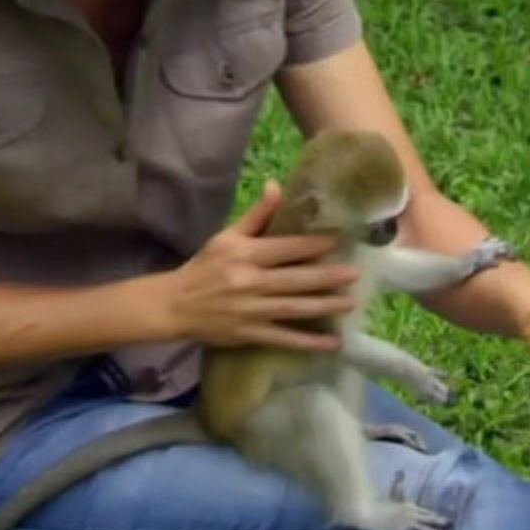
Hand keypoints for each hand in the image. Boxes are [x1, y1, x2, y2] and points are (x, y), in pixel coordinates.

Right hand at [165, 181, 358, 350]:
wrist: (175, 305)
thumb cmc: (205, 267)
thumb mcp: (227, 237)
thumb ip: (256, 216)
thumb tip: (276, 186)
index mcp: (246, 255)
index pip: (286, 248)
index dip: (313, 244)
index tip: (339, 241)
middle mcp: (251, 282)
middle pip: (295, 279)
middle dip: (327, 277)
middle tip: (354, 275)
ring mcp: (252, 310)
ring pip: (294, 308)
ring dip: (324, 306)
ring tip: (350, 302)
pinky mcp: (250, 333)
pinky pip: (284, 338)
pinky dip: (308, 342)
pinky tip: (333, 343)